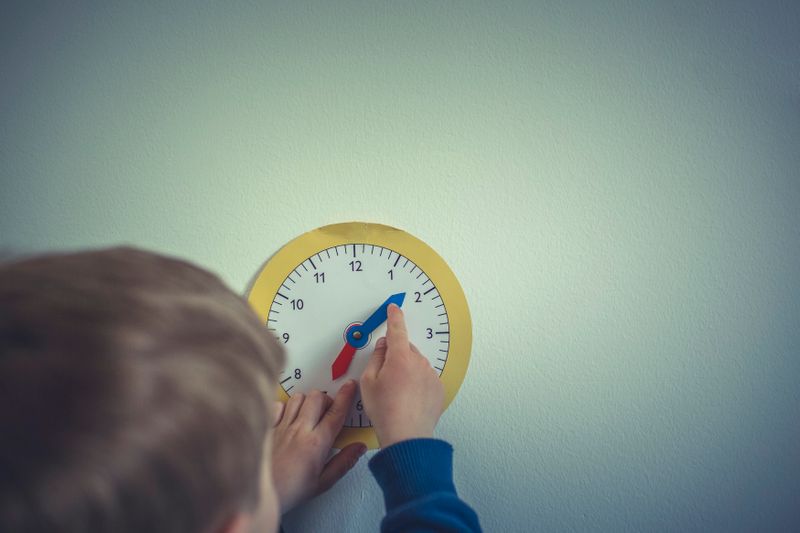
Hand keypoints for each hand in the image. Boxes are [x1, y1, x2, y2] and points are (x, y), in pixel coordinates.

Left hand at [270, 381, 366, 513]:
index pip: (336, 412)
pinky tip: (288, 418)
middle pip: (317, 397)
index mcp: (316, 443)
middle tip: (328, 412)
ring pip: (298, 397)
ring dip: (307, 402)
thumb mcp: (322, 483)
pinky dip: (285, 407)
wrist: (256, 493)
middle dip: (326, 399)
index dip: (346, 396)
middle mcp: (299, 429)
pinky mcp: (267, 427)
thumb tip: (359, 447)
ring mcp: (281, 426)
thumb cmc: (289, 492)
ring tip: (309, 415)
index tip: (351, 386)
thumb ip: (343, 463)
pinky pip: (278, 405)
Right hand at [359, 304, 444, 447]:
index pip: (397, 329)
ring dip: (407, 371)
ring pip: (416, 364)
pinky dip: (417, 383)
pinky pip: (425, 377)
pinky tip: (408, 398)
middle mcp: (419, 363)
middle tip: (385, 377)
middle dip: (396, 356)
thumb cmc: (386, 411)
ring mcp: (431, 375)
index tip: (394, 308)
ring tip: (397, 393)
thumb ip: (376, 358)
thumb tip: (383, 346)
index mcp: (400, 358)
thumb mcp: (368, 382)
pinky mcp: (438, 388)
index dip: (395, 317)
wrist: (406, 435)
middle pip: (405, 349)